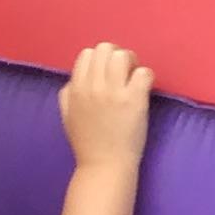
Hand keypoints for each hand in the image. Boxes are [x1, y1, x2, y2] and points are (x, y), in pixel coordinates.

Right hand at [59, 41, 154, 166]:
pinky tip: (144, 90)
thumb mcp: (67, 117)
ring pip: (123, 55)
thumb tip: (74, 79)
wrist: (104, 166)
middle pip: (105, 48)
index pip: (87, 53)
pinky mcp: (134, 99)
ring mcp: (114, 92)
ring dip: (132, 63)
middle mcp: (93, 87)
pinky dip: (147, 77)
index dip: (100, 59)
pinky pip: (144, 72)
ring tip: (133, 80)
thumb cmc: (87, 143)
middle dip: (117, 56)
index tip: (108, 74)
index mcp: (75, 90)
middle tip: (123, 74)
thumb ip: (67, 95)